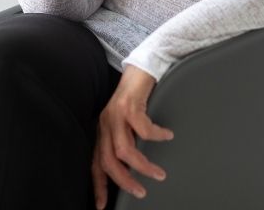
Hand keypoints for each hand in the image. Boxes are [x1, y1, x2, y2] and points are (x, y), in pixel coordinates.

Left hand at [91, 65, 174, 208]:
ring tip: (159, 173)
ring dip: (143, 165)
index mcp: (103, 131)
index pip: (96, 163)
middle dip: (124, 181)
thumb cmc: (137, 98)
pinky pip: (143, 129)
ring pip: (124, 150)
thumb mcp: (128, 125)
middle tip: (141, 192)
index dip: (98, 185)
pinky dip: (156, 136)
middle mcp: (105, 124)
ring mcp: (115, 114)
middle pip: (108, 161)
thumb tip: (134, 168)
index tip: (103, 205)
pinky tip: (167, 136)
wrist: (142, 67)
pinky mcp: (129, 104)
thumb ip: (127, 142)